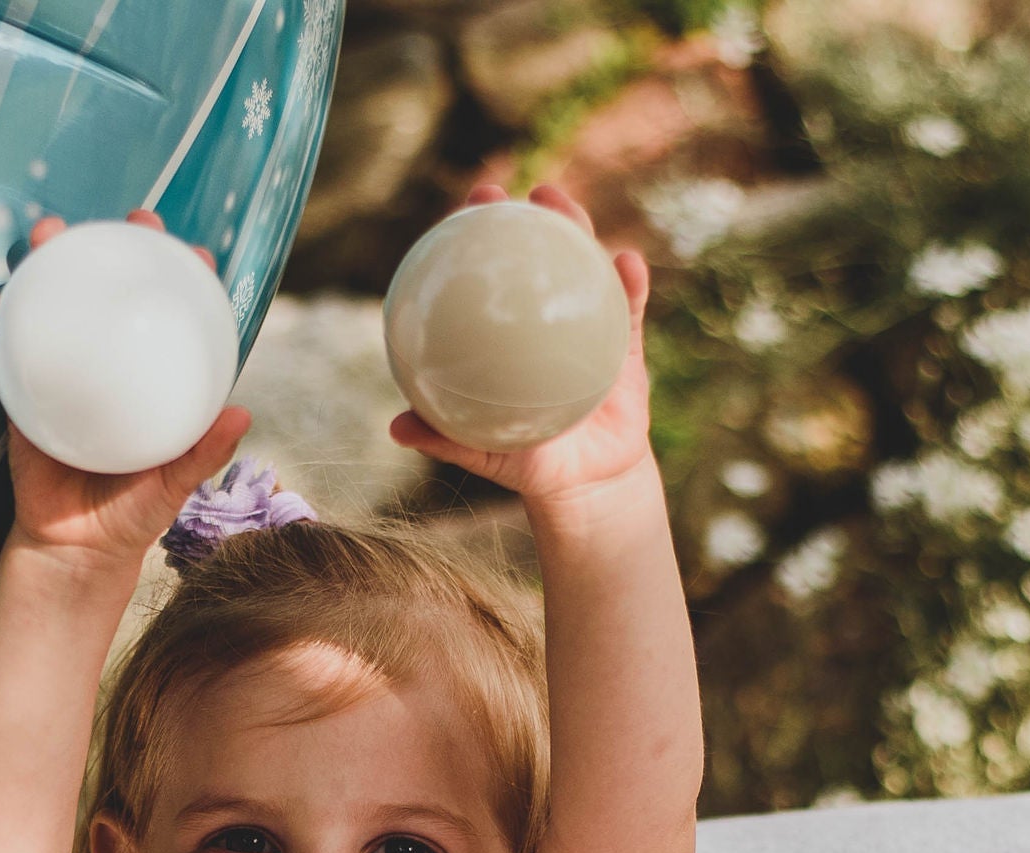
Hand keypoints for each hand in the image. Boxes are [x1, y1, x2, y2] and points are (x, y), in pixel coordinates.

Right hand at [0, 210, 250, 569]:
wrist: (71, 549)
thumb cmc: (129, 516)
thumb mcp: (171, 487)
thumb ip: (203, 455)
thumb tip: (242, 415)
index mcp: (146, 381)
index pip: (169, 320)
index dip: (182, 280)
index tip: (193, 249)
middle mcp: (106, 366)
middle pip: (109, 295)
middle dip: (114, 249)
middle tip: (126, 218)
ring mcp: (62, 372)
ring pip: (54, 306)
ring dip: (45, 263)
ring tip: (42, 235)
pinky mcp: (20, 390)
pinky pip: (0, 349)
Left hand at [387, 182, 657, 511]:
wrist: (588, 482)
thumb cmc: (529, 463)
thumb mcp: (483, 451)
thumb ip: (445, 437)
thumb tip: (398, 427)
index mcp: (507, 331)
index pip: (489, 271)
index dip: (478, 231)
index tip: (469, 204)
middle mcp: (545, 316)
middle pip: (538, 250)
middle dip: (530, 211)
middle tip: (519, 193)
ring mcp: (587, 321)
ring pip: (584, 262)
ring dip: (578, 226)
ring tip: (566, 209)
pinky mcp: (624, 340)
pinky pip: (629, 305)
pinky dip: (631, 282)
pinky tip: (627, 263)